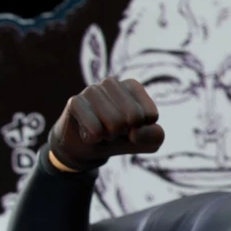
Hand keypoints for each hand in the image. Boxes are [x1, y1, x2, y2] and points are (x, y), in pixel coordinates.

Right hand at [48, 76, 163, 170]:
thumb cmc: (118, 139)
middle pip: (134, 117)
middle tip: (113, 131)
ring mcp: (92, 90)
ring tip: (101, 131)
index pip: (151, 115)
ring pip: (115, 123)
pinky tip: (87, 133)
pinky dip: (94, 139)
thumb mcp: (147, 141)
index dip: (142, 131)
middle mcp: (112, 83)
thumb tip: (135, 133)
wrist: (83, 147)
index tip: (130, 128)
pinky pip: (95, 130)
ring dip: (109, 136)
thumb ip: (155, 136)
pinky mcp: (75, 102)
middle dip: (125, 133)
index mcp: (132, 86)